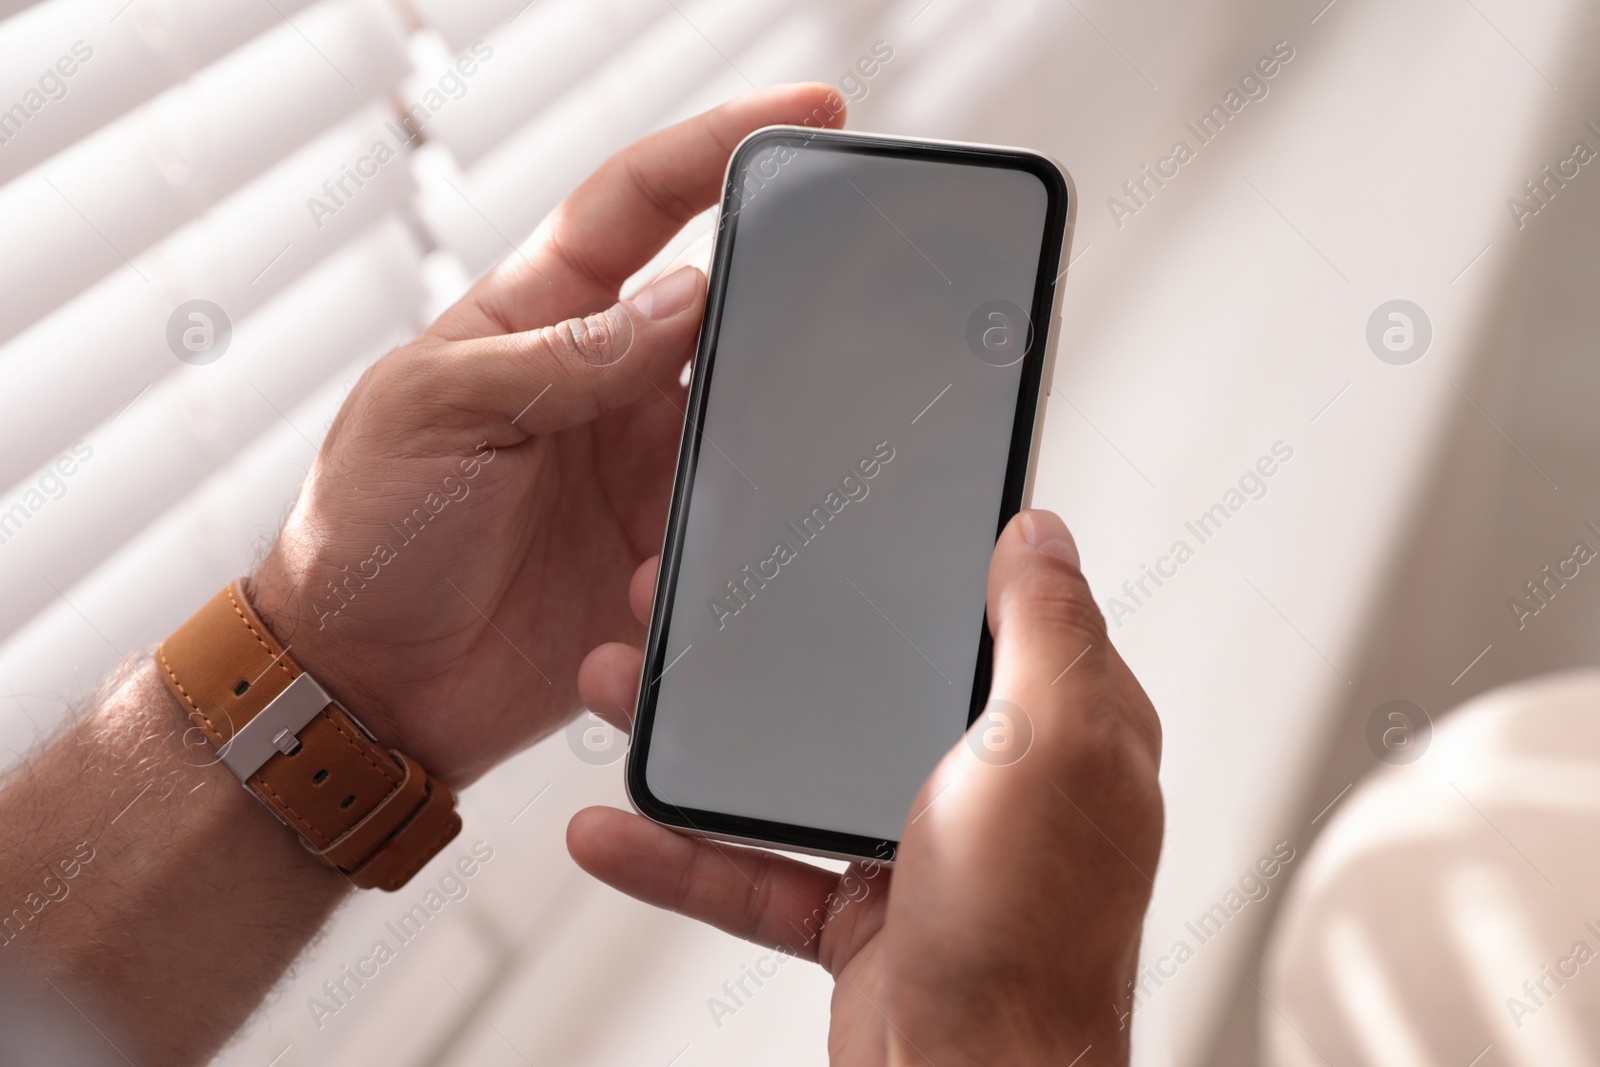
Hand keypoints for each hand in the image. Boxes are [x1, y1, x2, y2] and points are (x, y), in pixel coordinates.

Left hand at [249, 85, 846, 785]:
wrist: (363, 688)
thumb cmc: (365, 532)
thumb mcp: (441, 413)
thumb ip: (563, 355)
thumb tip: (686, 295)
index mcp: (540, 318)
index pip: (641, 204)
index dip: (720, 147)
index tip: (809, 110)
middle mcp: (604, 386)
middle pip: (723, 317)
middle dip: (781, 314)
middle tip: (834, 327)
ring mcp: (638, 472)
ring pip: (744, 436)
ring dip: (743, 472)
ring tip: (686, 524)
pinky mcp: (657, 558)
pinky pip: (726, 542)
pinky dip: (715, 562)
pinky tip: (658, 595)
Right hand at [568, 510, 1163, 1065]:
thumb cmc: (1030, 938)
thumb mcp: (1050, 750)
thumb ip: (1046, 634)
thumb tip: (1040, 532)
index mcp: (1056, 730)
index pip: (985, 615)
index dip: (912, 565)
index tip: (835, 527)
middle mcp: (991, 782)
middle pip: (865, 684)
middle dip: (770, 645)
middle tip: (689, 602)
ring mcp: (920, 849)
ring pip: (795, 768)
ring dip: (702, 737)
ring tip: (620, 689)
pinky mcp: (859, 916)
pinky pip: (757, 870)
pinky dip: (682, 855)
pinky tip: (617, 826)